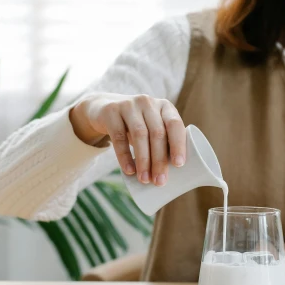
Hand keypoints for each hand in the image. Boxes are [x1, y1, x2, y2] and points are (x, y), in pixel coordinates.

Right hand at [69, 93, 185, 185]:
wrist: (104, 107)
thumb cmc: (137, 123)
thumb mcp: (152, 125)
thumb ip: (164, 141)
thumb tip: (175, 174)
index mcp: (165, 106)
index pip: (175, 124)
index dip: (178, 144)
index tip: (179, 165)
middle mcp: (148, 102)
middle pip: (157, 133)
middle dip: (159, 160)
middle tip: (160, 182)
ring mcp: (129, 105)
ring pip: (139, 135)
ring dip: (143, 161)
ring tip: (145, 179)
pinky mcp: (111, 111)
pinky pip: (119, 137)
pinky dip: (125, 156)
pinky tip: (129, 170)